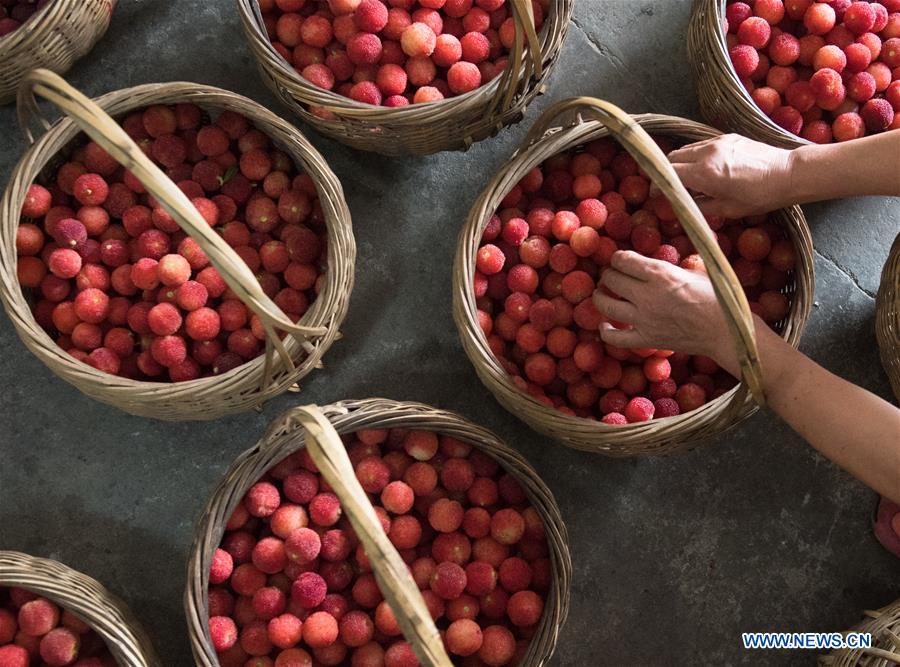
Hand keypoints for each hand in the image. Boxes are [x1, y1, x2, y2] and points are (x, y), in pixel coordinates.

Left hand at [592, 251, 738, 374]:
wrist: (726, 331)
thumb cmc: (717, 298)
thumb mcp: (696, 271)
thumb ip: (672, 266)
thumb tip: (657, 260)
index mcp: (660, 273)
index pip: (623, 260)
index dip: (618, 258)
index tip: (620, 260)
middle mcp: (647, 295)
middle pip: (611, 279)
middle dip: (609, 275)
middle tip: (612, 276)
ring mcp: (644, 319)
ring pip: (606, 305)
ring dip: (600, 297)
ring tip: (602, 293)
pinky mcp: (646, 339)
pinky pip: (615, 338)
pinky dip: (605, 331)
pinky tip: (604, 325)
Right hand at [667, 134, 793, 217]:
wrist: (788, 173)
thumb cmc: (760, 197)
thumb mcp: (727, 209)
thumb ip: (700, 205)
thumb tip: (684, 204)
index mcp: (704, 173)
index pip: (668, 173)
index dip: (658, 184)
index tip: (656, 194)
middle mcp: (706, 153)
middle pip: (673, 157)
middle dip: (666, 171)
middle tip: (669, 186)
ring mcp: (717, 142)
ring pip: (686, 149)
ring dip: (680, 162)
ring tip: (686, 177)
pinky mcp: (728, 137)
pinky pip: (701, 145)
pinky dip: (695, 155)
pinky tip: (704, 168)